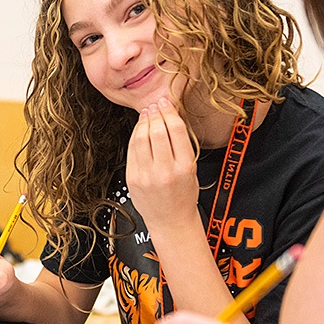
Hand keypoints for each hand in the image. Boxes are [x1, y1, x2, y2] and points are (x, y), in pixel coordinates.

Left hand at [125, 98, 200, 236]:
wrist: (171, 221)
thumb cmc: (184, 194)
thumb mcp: (192, 169)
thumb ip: (181, 145)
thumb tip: (168, 117)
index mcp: (184, 167)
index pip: (176, 130)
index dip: (169, 112)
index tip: (166, 103)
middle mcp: (165, 171)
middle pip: (157, 131)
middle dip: (155, 114)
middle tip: (155, 105)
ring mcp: (146, 176)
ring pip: (141, 138)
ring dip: (143, 122)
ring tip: (147, 114)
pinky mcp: (132, 178)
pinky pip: (131, 150)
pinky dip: (135, 135)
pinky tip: (139, 130)